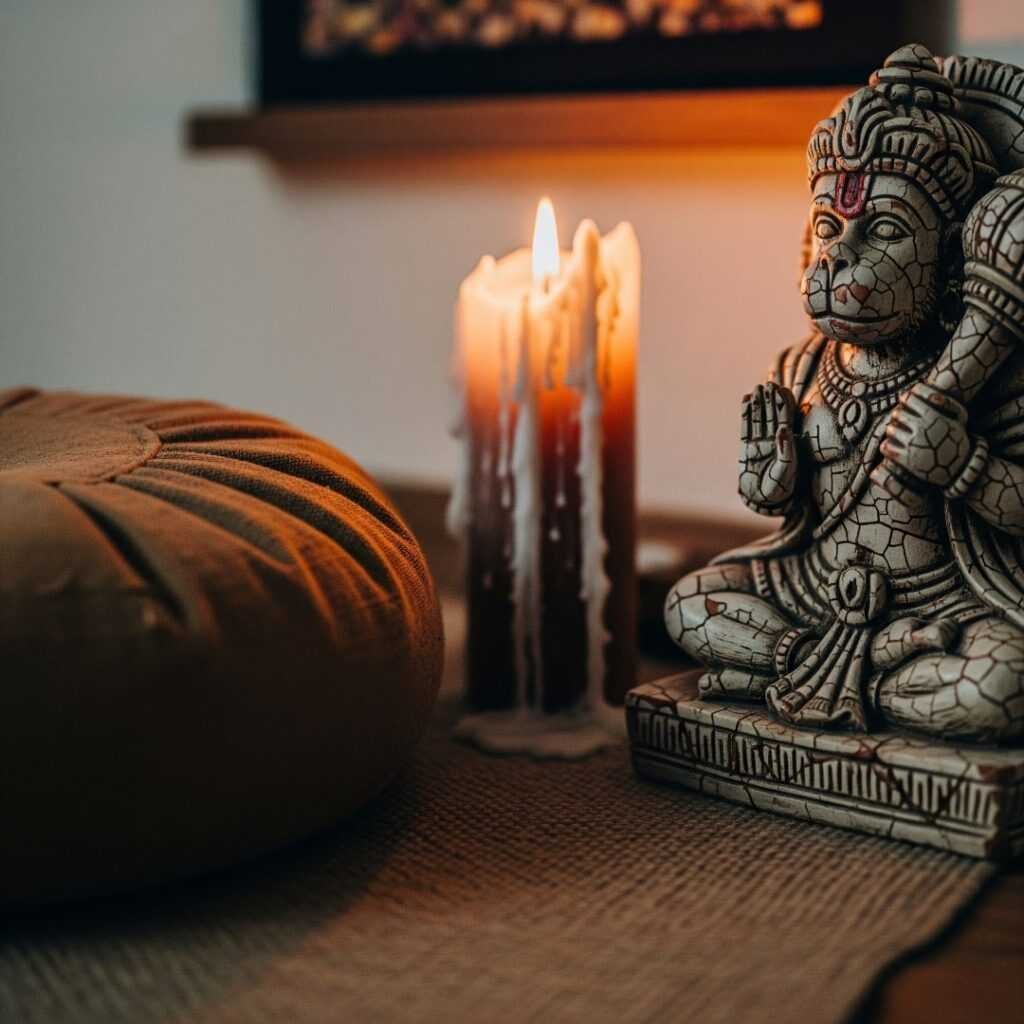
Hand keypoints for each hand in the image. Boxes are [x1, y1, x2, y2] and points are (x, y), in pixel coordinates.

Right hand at [739, 382, 798, 511]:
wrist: (762, 503)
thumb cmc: (778, 491)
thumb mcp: (786, 473)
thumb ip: (786, 452)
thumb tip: (784, 430)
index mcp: (787, 445)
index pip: (785, 420)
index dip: (783, 405)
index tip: (781, 390)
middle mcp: (774, 442)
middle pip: (772, 417)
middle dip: (771, 401)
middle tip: (769, 384)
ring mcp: (760, 444)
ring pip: (759, 420)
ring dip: (759, 404)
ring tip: (757, 388)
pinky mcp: (746, 449)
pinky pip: (746, 428)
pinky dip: (746, 414)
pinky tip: (746, 400)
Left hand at [880, 382, 970, 490]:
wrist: (958, 470)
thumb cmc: (957, 441)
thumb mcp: (959, 419)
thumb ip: (945, 401)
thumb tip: (922, 387)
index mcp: (933, 417)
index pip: (909, 398)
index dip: (906, 398)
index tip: (905, 400)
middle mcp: (921, 429)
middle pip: (897, 414)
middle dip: (898, 415)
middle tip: (901, 418)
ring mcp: (912, 444)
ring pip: (890, 430)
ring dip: (893, 430)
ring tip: (898, 432)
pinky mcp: (905, 459)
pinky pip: (886, 446)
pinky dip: (887, 444)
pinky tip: (893, 445)